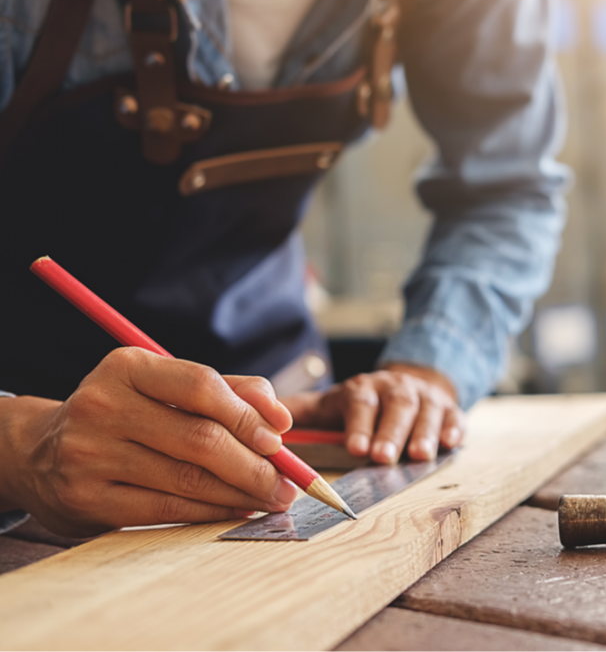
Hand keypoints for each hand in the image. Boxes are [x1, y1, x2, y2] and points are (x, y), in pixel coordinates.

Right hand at [0, 348, 298, 536]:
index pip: (201, 386)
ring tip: (271, 498)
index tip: (280, 438)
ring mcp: (90, 454)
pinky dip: (211, 512)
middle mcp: (103, 406)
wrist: (41, 453)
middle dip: (255, 465)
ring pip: (188, 479)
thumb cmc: (128, 415)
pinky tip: (237, 510)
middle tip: (288, 482)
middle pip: (200, 438)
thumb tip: (280, 419)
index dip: (248, 414)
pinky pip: (166, 509)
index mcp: (127, 367)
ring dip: (241, 493)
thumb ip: (228, 391)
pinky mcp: (87, 499)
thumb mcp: (165, 388)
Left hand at [281, 364, 463, 463]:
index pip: (360, 402)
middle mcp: (395, 389)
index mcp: (363, 389)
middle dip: (389, 432)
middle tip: (382, 458)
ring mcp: (425, 399)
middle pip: (395, 406)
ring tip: (419, 456)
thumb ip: (299, 413)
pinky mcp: (449, 410)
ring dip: (422, 433)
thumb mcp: (331, 405)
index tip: (354, 448)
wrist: (407, 386)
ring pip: (426, 412)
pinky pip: (454, 417)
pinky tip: (450, 443)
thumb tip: (256, 419)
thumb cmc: (361, 405)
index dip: (359, 424)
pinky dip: (453, 430)